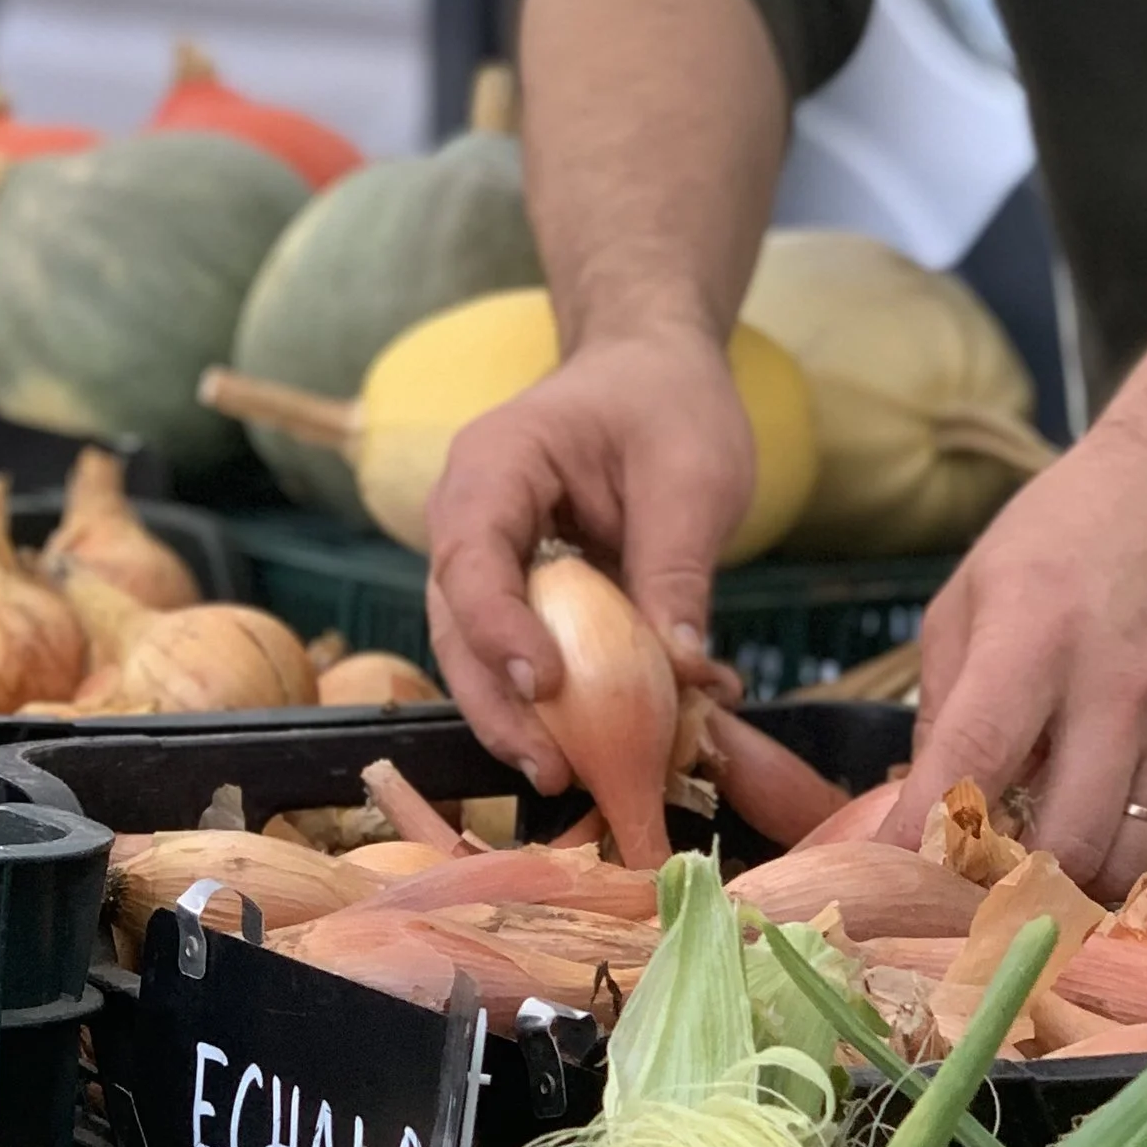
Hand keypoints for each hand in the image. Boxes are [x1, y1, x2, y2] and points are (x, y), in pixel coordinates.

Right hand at [425, 325, 752, 785]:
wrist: (649, 370)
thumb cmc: (667, 401)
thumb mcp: (692, 473)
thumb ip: (677, 569)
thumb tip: (688, 673)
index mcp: (495, 465)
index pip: (472, 556)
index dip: (497, 628)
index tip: (545, 683)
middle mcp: (469, 517)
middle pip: (454, 624)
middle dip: (497, 704)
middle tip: (552, 770)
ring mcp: (485, 560)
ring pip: (474, 654)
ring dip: (517, 720)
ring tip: (566, 776)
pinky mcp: (517, 595)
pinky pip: (520, 657)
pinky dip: (558, 705)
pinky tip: (609, 746)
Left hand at [884, 424, 1146, 896]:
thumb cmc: (1071, 530)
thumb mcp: (973, 593)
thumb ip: (943, 704)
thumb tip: (918, 808)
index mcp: (1034, 637)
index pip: (973, 760)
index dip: (924, 837)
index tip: (887, 885)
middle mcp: (1116, 688)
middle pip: (1064, 840)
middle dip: (1008, 884)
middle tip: (967, 888)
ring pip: (1129, 857)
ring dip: (1072, 883)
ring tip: (1032, 867)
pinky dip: (1124, 849)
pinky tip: (1090, 825)